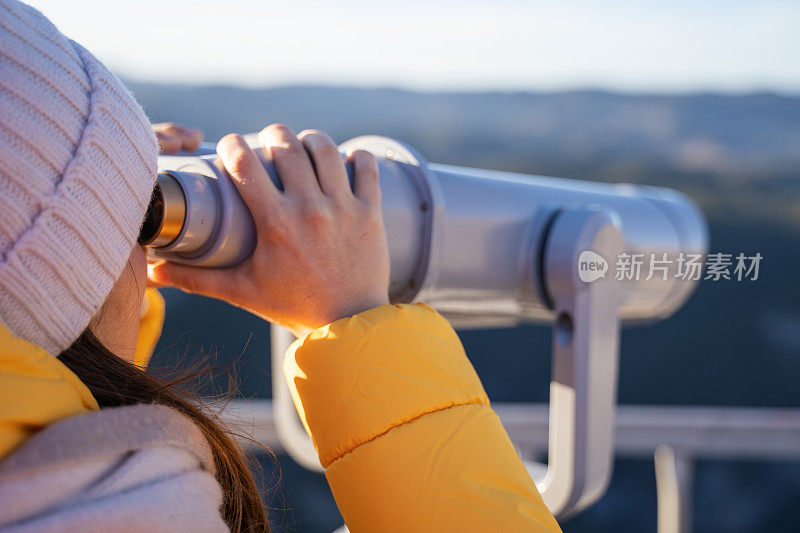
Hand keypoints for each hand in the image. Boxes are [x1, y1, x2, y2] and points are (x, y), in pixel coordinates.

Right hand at [148, 124, 390, 337]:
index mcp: (276, 223)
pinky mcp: (371, 213)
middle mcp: (311, 209)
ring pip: (327, 149)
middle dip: (273, 135)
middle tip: (268, 142)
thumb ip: (197, 279)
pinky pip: (368, 167)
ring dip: (311, 140)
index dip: (233, 145)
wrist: (349, 327)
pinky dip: (358, 156)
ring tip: (304, 145)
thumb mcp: (243, 291)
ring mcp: (344, 208)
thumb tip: (152, 273)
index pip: (245, 164)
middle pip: (287, 145)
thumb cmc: (294, 308)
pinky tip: (347, 160)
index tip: (231, 145)